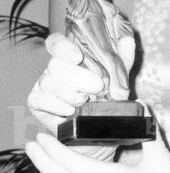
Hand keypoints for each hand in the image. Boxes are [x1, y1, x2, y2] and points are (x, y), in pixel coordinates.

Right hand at [27, 32, 134, 159]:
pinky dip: (55, 105)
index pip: (57, 43)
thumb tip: (128, 40)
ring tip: (84, 101)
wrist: (96, 133)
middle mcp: (54, 69)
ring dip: (68, 92)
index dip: (63, 46)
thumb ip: (123, 60)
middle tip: (97, 87)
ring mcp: (43, 86)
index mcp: (70, 58)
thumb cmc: (105, 102)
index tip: (77, 56)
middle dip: (77, 76)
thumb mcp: (118, 81)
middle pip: (55, 64)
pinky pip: (38, 99)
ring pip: (48, 82)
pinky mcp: (36, 103)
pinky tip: (69, 110)